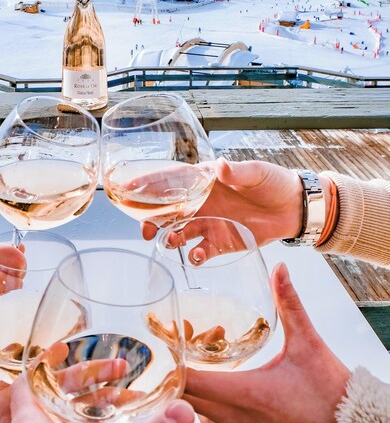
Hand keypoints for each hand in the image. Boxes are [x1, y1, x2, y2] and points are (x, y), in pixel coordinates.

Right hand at [142, 159, 306, 248]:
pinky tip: (197, 256)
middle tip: (145, 229)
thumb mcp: (256, 172)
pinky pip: (201, 252)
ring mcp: (209, 223)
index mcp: (204, 180)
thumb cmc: (273, 181)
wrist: (294, 207)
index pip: (170, 181)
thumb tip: (220, 166)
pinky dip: (196, 255)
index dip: (148, 184)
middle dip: (151, 220)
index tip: (128, 190)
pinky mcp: (221, 243)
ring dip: (170, 238)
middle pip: (167, 210)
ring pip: (179, 232)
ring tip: (170, 242)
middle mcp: (201, 203)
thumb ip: (237, 172)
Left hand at [183, 263, 349, 422]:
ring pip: (193, 410)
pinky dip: (203, 399)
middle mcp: (234, 416)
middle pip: (183, 395)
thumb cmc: (329, 393)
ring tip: (205, 352)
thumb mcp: (306, 342)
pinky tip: (217, 375)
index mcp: (244, 393)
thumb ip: (289, 303)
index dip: (174, 359)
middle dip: (179, 365)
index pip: (189, 382)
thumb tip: (279, 269)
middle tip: (188, 338)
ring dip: (191, 382)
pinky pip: (209, 420)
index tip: (173, 336)